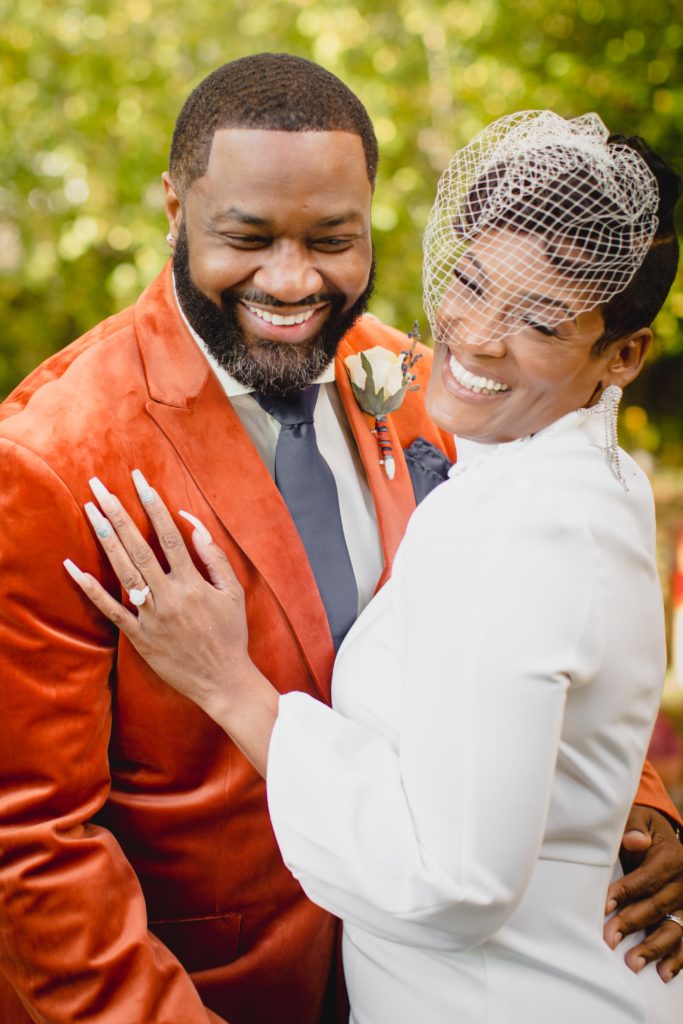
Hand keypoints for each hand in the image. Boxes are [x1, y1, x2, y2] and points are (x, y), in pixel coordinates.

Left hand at [64, 471, 252, 722]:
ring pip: (123, 571)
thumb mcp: (233, 591)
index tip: (139, 480)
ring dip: (105, 539)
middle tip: (99, 487)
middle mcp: (169, 595)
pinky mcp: (139, 636)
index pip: (168, 535)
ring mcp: (151, 616)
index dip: (153, 505)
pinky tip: (74, 569)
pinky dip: (91, 589)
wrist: (222, 680)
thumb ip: (214, 556)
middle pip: (138, 546)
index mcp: (193, 582)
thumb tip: (192, 524)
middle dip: (118, 513)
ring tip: (91, 511)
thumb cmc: (230, 633)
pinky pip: (110, 609)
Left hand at [604, 805, 682, 981]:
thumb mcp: (639, 819)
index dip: (626, 893)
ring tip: (633, 963)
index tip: (605, 905)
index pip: (647, 879)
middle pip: (658, 907)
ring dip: (654, 948)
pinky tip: (664, 973)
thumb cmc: (642, 829)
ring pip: (674, 928)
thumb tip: (634, 840)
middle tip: (609, 939)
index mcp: (672, 857)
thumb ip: (635, 828)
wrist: (661, 836)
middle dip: (632, 923)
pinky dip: (678, 958)